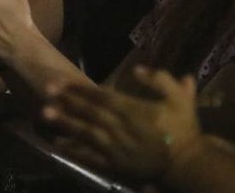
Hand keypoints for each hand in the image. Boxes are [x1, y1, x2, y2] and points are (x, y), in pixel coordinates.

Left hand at [43, 66, 201, 181]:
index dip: (81, 89)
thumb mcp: (181, 98)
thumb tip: (138, 69)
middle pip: (90, 112)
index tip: (63, 82)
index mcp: (135, 111)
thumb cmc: (184, 129)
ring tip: (46, 114)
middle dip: (68, 101)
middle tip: (47, 90)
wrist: (187, 164)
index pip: (102, 97)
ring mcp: (117, 149)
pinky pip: (91, 157)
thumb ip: (161, 80)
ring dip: (66, 123)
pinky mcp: (115, 166)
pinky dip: (75, 150)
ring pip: (87, 133)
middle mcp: (122, 128)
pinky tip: (59, 143)